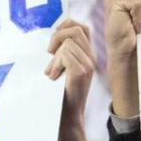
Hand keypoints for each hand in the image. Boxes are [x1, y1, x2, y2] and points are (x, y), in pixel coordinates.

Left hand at [46, 18, 94, 140]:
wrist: (67, 115)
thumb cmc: (60, 93)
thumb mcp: (62, 68)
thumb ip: (62, 53)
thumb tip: (52, 37)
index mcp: (87, 55)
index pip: (82, 27)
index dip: (67, 25)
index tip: (54, 38)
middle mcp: (91, 58)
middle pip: (75, 30)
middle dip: (57, 36)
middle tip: (49, 53)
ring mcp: (88, 65)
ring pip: (68, 43)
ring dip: (54, 56)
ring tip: (52, 71)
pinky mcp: (82, 72)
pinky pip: (65, 55)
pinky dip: (55, 64)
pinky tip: (53, 76)